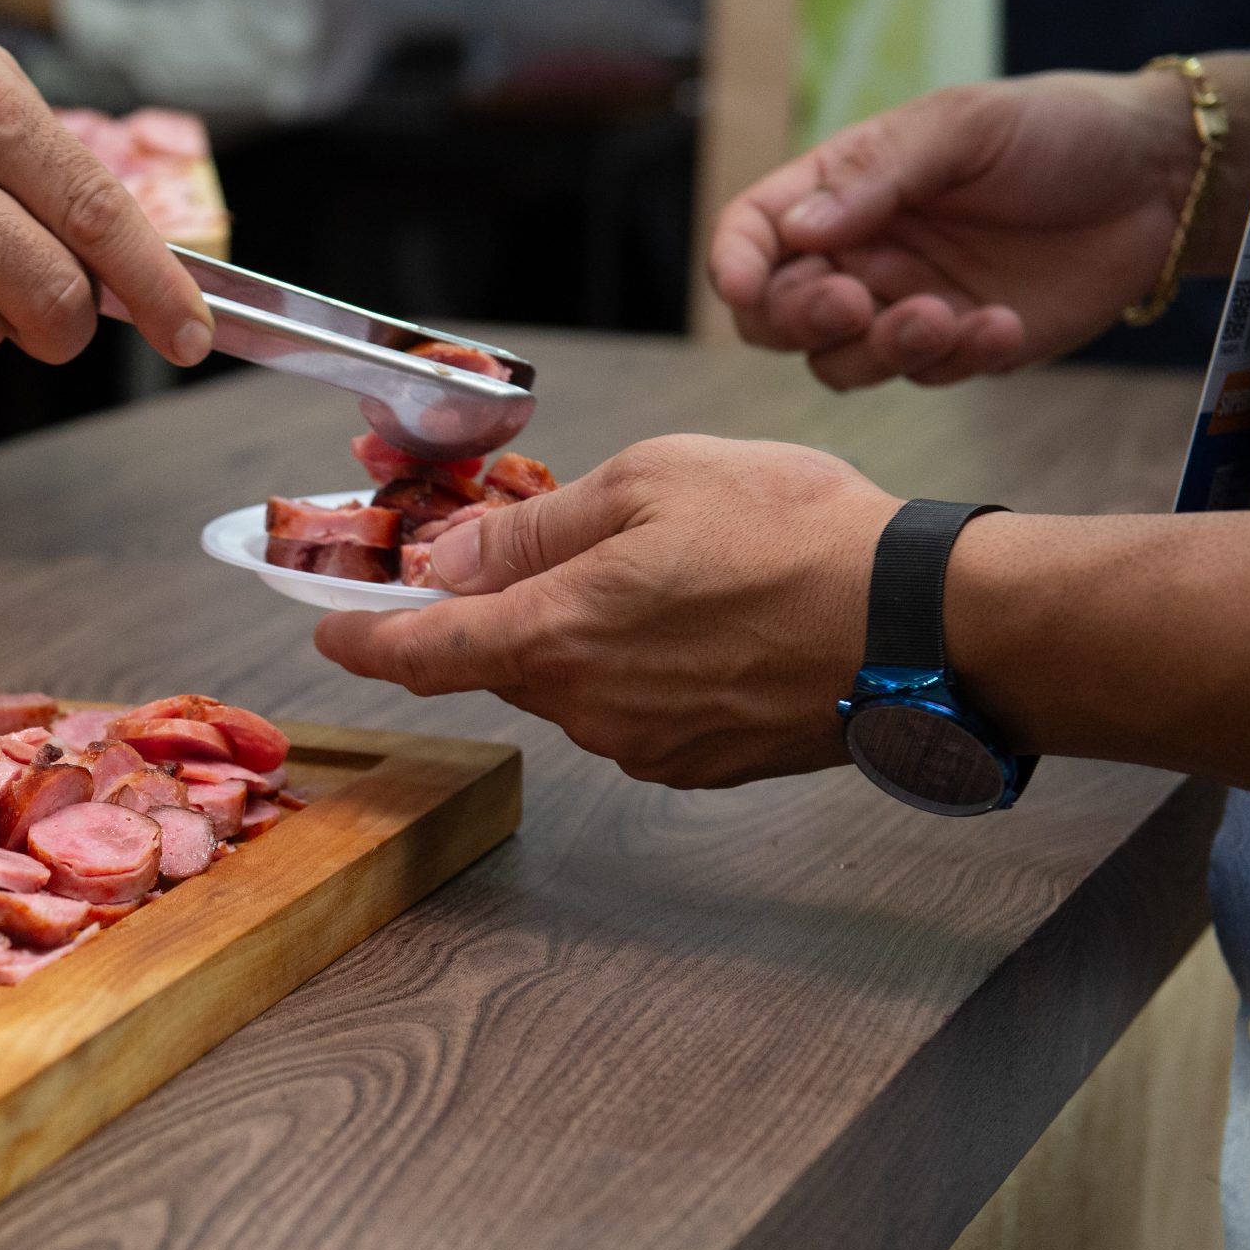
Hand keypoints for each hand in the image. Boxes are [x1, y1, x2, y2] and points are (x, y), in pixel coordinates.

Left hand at [315, 436, 901, 787]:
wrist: (921, 624)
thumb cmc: (797, 534)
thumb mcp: (651, 484)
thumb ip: (536, 531)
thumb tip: (450, 560)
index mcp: (555, 633)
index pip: (421, 654)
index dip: (365, 639)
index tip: (328, 627)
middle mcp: (586, 707)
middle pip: (502, 662)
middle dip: (501, 612)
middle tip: (544, 550)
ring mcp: (642, 745)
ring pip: (572, 685)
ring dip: (584, 635)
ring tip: (670, 574)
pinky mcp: (696, 765)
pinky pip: (634, 713)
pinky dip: (643, 668)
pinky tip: (707, 623)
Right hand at [709, 70, 1197, 389]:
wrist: (1159, 179)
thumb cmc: (1056, 130)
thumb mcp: (964, 127)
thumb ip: (878, 176)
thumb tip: (798, 230)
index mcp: (843, 192)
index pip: (754, 233)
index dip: (733, 262)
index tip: (742, 286)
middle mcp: (861, 255)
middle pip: (777, 316)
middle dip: (803, 318)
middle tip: (856, 303)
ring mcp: (905, 307)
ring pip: (841, 363)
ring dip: (881, 349)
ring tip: (943, 317)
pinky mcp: (959, 350)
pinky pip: (926, 378)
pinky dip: (958, 358)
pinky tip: (1004, 325)